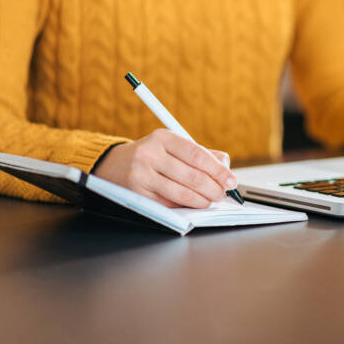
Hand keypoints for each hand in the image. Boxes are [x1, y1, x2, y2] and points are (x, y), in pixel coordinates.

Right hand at [92, 129, 235, 208]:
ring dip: (202, 200)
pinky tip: (193, 204)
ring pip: (182, 193)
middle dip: (214, 188)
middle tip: (222, 193)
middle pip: (192, 176)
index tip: (231, 180)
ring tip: (211, 200)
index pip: (198, 155)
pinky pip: (169, 204)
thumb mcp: (172, 146)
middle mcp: (150, 154)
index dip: (218, 170)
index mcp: (163, 137)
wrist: (113, 165)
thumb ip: (201, 153)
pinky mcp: (137, 194)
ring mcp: (141, 175)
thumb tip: (225, 165)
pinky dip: (185, 206)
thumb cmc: (151, 156)